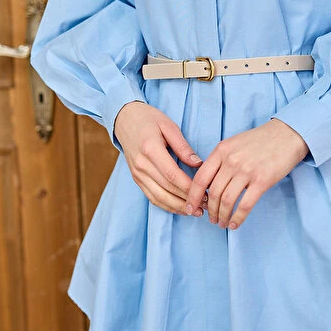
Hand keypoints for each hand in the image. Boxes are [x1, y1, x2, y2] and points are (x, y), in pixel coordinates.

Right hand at [114, 101, 208, 216]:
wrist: (124, 119)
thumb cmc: (149, 119)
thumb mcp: (169, 125)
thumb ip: (183, 146)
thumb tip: (199, 164)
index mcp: (150, 149)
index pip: (172, 175)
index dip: (190, 188)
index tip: (206, 193)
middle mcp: (141, 165)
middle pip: (167, 189)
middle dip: (187, 200)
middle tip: (206, 206)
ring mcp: (137, 173)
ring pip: (159, 197)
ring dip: (178, 207)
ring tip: (196, 211)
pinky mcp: (136, 178)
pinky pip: (151, 197)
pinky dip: (166, 205)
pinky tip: (180, 208)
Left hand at [183, 118, 308, 229]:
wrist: (286, 134)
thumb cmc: (259, 141)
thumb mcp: (234, 143)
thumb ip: (219, 160)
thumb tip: (207, 184)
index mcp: (221, 150)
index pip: (200, 178)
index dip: (192, 197)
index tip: (189, 209)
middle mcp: (231, 160)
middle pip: (213, 193)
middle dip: (209, 210)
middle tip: (211, 219)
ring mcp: (247, 170)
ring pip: (227, 201)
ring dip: (222, 216)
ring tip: (222, 223)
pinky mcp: (262, 180)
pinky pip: (245, 205)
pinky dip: (238, 217)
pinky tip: (234, 224)